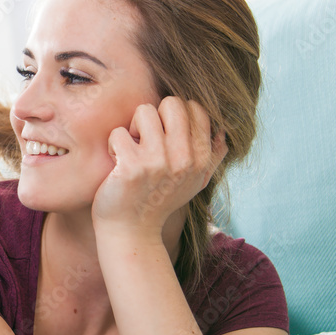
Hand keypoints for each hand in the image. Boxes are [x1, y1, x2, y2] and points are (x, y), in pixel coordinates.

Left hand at [91, 97, 226, 237]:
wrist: (132, 232)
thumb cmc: (160, 200)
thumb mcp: (195, 181)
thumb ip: (212, 155)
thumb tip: (222, 129)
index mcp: (201, 159)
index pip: (196, 108)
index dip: (174, 116)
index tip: (163, 137)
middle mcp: (184, 159)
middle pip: (172, 103)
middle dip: (154, 116)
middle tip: (145, 140)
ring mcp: (158, 163)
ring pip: (144, 111)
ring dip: (132, 129)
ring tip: (132, 151)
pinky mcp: (131, 168)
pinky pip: (119, 133)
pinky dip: (113, 146)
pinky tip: (117, 164)